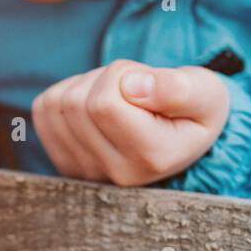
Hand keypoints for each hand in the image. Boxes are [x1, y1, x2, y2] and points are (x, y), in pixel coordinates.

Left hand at [32, 60, 229, 186]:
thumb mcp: (206, 94)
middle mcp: (113, 175)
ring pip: (58, 104)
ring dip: (87, 85)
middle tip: (134, 88)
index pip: (104, 104)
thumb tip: (132, 85)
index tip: (148, 83)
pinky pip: (44, 109)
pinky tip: (97, 106)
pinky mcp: (63, 161)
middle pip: (76, 103)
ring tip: (120, 97)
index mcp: (151, 159)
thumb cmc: (195, 109)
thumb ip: (178, 89)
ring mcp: (83, 172)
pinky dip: (68, 93)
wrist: (180, 136)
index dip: (122, 75)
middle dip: (104, 79)